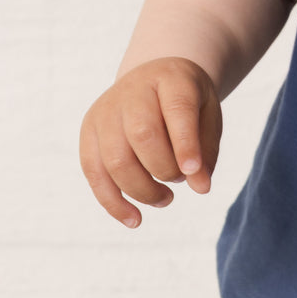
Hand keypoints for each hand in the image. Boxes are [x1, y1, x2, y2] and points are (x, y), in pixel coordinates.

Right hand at [80, 58, 221, 227]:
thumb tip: (200, 187)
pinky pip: (93, 173)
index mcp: (170, 78)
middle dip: (165, 169)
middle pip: (142, 135)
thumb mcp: (207, 115)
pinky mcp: (88, 132)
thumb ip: (206, 149)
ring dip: (143, 190)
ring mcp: (105, 111)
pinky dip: (113, 202)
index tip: (194, 173)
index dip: (185, 143)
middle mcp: (132, 91)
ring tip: (165, 199)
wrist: (153, 80)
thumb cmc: (186, 103)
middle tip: (181, 180)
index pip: (177, 109)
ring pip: (116, 159)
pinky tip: (135, 219)